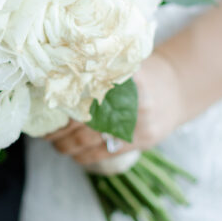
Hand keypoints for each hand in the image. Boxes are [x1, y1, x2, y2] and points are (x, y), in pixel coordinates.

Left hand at [46, 51, 186, 165]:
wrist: (177, 89)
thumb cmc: (141, 74)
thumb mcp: (125, 65)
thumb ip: (99, 70)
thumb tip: (58, 74)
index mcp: (126, 76)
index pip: (88, 90)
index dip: (64, 100)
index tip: (47, 104)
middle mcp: (133, 100)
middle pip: (84, 118)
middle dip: (60, 127)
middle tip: (44, 129)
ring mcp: (139, 123)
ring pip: (91, 139)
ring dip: (67, 144)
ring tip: (52, 142)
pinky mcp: (141, 141)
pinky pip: (106, 153)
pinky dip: (84, 156)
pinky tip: (72, 153)